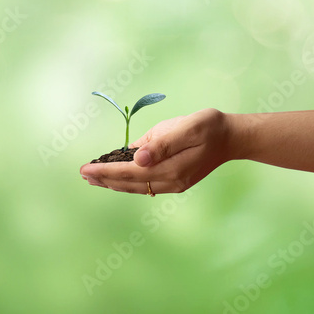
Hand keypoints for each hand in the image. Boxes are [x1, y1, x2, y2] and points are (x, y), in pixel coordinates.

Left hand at [80, 108, 231, 194]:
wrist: (231, 137)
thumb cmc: (208, 127)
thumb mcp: (187, 128)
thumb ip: (162, 144)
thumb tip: (138, 158)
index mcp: (171, 168)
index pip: (130, 172)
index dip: (106, 171)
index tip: (86, 168)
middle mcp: (171, 181)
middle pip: (130, 183)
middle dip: (105, 179)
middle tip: (83, 173)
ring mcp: (173, 184)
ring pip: (136, 186)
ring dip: (114, 183)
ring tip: (94, 178)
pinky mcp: (175, 181)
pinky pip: (145, 185)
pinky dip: (127, 182)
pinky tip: (117, 178)